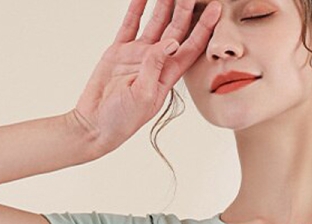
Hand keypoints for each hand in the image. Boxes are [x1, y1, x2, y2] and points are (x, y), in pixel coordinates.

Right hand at [71, 0, 221, 152]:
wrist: (95, 124)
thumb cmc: (122, 119)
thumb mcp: (143, 95)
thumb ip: (156, 67)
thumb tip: (172, 42)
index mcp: (167, 75)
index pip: (191, 47)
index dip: (204, 28)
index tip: (215, 8)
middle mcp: (156, 62)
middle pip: (176, 29)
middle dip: (185, 8)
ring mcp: (137, 55)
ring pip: (155, 22)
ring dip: (164, 3)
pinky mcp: (119, 51)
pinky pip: (130, 24)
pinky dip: (137, 7)